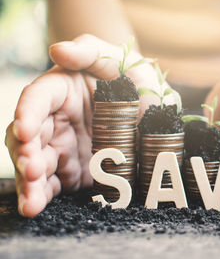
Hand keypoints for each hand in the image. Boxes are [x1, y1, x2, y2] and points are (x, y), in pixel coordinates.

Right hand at [5, 34, 159, 216]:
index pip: (38, 98)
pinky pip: (53, 184)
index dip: (28, 113)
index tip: (27, 129)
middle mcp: (55, 120)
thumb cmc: (134, 80)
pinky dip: (42, 196)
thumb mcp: (121, 61)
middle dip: (26, 154)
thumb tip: (58, 50)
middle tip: (32, 169)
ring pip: (37, 164)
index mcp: (61, 90)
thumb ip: (91, 51)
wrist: (153, 113)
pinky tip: (35, 207)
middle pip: (30, 136)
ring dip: (30, 183)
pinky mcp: (72, 170)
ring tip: (31, 201)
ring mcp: (62, 147)